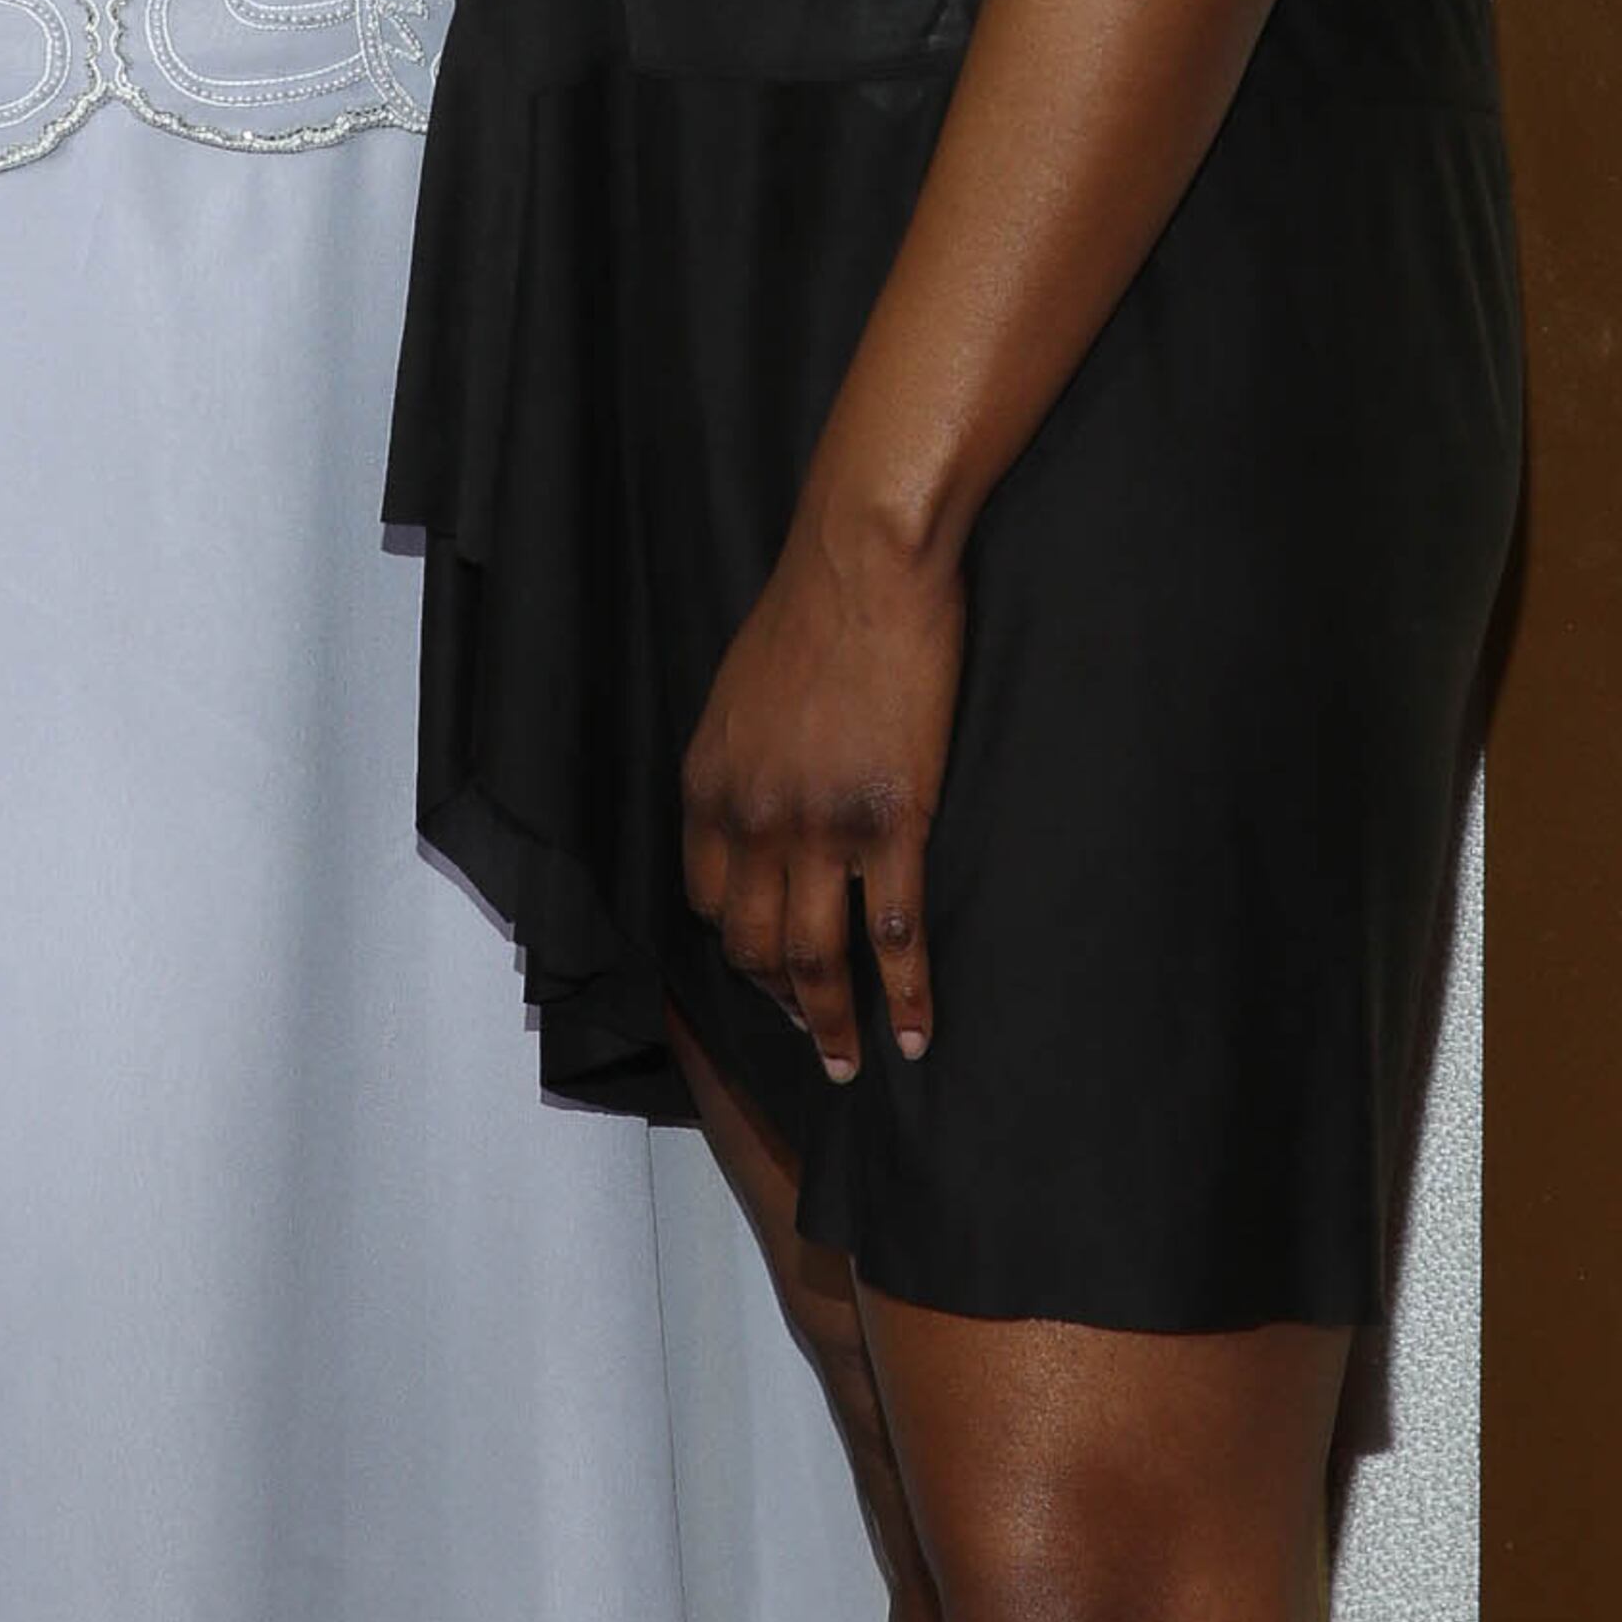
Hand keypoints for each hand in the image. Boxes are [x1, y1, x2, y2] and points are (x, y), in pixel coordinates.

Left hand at [679, 508, 964, 1080]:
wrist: (866, 560)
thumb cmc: (814, 607)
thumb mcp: (743, 692)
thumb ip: (742, 760)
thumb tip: (759, 802)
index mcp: (710, 785)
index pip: (704, 900)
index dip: (735, 945)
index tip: (763, 968)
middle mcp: (752, 819)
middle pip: (752, 947)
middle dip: (778, 1003)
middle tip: (807, 1036)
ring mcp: (820, 828)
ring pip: (815, 960)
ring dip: (830, 1025)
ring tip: (849, 1062)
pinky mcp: (891, 823)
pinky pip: (893, 936)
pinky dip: (905, 998)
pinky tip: (917, 1033)